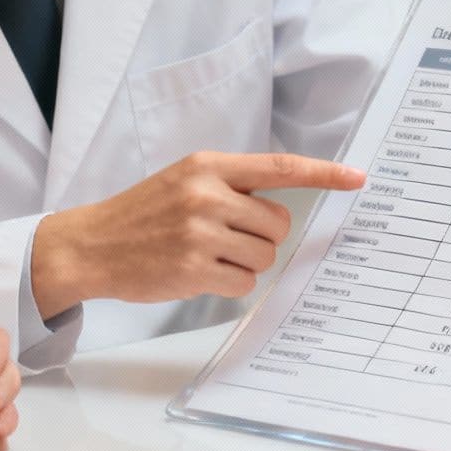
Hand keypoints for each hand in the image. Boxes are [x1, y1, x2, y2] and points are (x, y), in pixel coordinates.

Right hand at [31, 152, 364, 314]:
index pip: (280, 167)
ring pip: (263, 257)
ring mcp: (200, 232)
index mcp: (208, 166)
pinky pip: (243, 283)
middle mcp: (207, 194)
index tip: (358, 178)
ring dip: (244, 263)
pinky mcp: (193, 268)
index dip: (324, 173)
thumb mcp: (184, 182)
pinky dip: (229, 284)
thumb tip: (280, 212)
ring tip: (207, 255)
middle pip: (278, 224)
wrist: (91, 244)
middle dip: (261, 237)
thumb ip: (228, 186)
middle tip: (226, 238)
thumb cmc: (143, 214)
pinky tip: (199, 274)